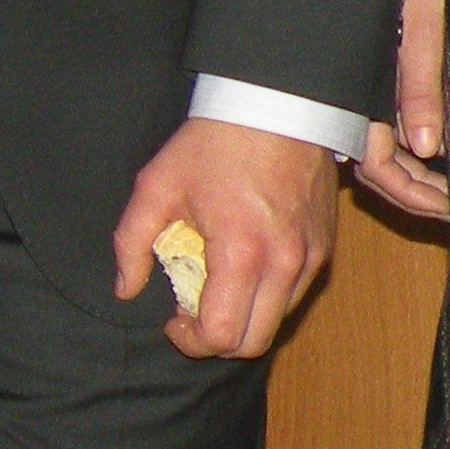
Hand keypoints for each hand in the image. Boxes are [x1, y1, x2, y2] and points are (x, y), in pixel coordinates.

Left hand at [114, 115, 339, 357]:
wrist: (275, 104)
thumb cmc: (213, 143)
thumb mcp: (157, 185)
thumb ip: (132, 242)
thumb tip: (126, 289)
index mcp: (241, 253)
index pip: (222, 335)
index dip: (191, 340)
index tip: (173, 320)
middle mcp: (284, 264)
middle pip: (253, 344)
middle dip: (216, 341)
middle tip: (191, 314)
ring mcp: (311, 258)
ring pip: (277, 322)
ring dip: (244, 320)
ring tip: (217, 288)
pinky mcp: (324, 248)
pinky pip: (295, 294)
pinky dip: (267, 298)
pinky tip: (244, 268)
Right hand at [356, 0, 449, 220]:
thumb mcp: (421, 23)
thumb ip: (419, 83)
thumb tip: (427, 147)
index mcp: (364, 85)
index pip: (377, 166)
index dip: (414, 196)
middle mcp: (360, 93)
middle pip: (376, 168)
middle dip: (415, 197)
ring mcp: (366, 87)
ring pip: (381, 152)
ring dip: (416, 178)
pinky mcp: (377, 75)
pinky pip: (387, 129)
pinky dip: (414, 152)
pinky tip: (442, 157)